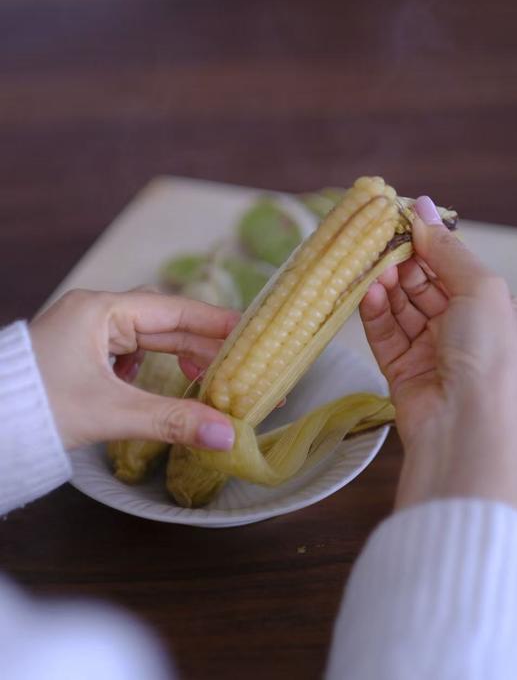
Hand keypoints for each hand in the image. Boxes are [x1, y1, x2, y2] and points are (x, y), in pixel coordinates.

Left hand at [30, 289, 239, 450]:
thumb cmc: (38, 408)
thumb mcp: (110, 412)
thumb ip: (172, 421)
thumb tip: (227, 436)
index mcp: (99, 310)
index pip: (172, 309)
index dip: (214, 320)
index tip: (250, 330)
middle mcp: (94, 313)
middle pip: (163, 322)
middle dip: (201, 344)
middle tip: (240, 364)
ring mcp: (86, 332)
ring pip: (147, 338)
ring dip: (178, 355)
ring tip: (210, 376)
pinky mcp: (80, 353)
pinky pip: (128, 351)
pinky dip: (152, 365)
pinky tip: (165, 380)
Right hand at [360, 196, 516, 509]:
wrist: (466, 425)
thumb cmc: (488, 354)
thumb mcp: (479, 288)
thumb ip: (446, 248)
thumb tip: (422, 207)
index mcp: (486, 307)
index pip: (449, 264)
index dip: (425, 241)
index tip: (397, 218)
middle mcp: (459, 327)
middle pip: (421, 283)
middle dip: (400, 260)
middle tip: (376, 240)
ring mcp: (429, 349)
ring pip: (399, 306)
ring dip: (384, 284)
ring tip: (370, 266)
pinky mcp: (400, 369)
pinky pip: (384, 332)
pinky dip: (375, 311)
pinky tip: (368, 292)